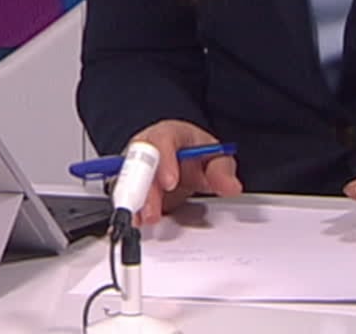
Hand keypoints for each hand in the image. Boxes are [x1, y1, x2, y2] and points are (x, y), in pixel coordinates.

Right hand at [126, 119, 243, 225]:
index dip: (164, 162)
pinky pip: (124, 195)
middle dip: (144, 189)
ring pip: (126, 180)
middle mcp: (146, 147)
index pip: (162, 140)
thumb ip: (222, 171)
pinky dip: (130, 209)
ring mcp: (134, 165)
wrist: (182, 159)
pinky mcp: (129, 184)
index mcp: (168, 133)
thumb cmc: (194, 153)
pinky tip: (135, 222)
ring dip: (134, 202)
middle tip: (152, 212)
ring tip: (142, 220)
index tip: (170, 183)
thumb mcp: (215, 158)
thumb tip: (231, 187)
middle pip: (138, 163)